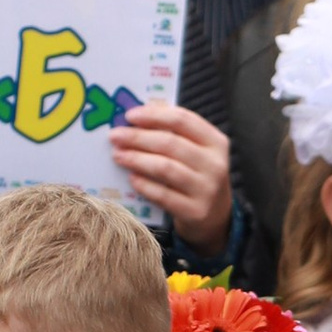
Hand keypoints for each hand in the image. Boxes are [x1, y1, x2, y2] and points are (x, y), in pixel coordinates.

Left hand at [108, 104, 233, 250]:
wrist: (215, 216)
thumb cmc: (197, 176)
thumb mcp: (197, 153)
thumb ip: (174, 135)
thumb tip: (135, 121)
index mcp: (216, 142)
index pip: (183, 120)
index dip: (154, 115)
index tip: (129, 115)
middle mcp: (215, 164)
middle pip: (170, 143)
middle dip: (138, 137)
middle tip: (115, 136)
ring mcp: (206, 189)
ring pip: (165, 168)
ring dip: (137, 159)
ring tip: (118, 155)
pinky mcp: (194, 211)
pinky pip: (163, 195)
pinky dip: (144, 185)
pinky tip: (131, 178)